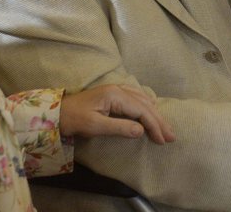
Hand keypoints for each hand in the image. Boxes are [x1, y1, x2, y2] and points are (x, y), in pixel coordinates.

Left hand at [60, 84, 175, 144]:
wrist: (58, 112)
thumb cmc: (75, 120)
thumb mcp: (95, 127)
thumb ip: (119, 127)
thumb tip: (141, 131)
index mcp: (115, 95)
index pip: (141, 110)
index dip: (154, 125)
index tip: (163, 140)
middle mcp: (119, 89)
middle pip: (145, 104)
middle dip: (159, 120)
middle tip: (171, 136)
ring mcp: (116, 90)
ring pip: (142, 100)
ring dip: (155, 113)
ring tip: (165, 127)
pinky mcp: (113, 94)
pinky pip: (136, 97)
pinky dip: (147, 105)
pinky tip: (151, 109)